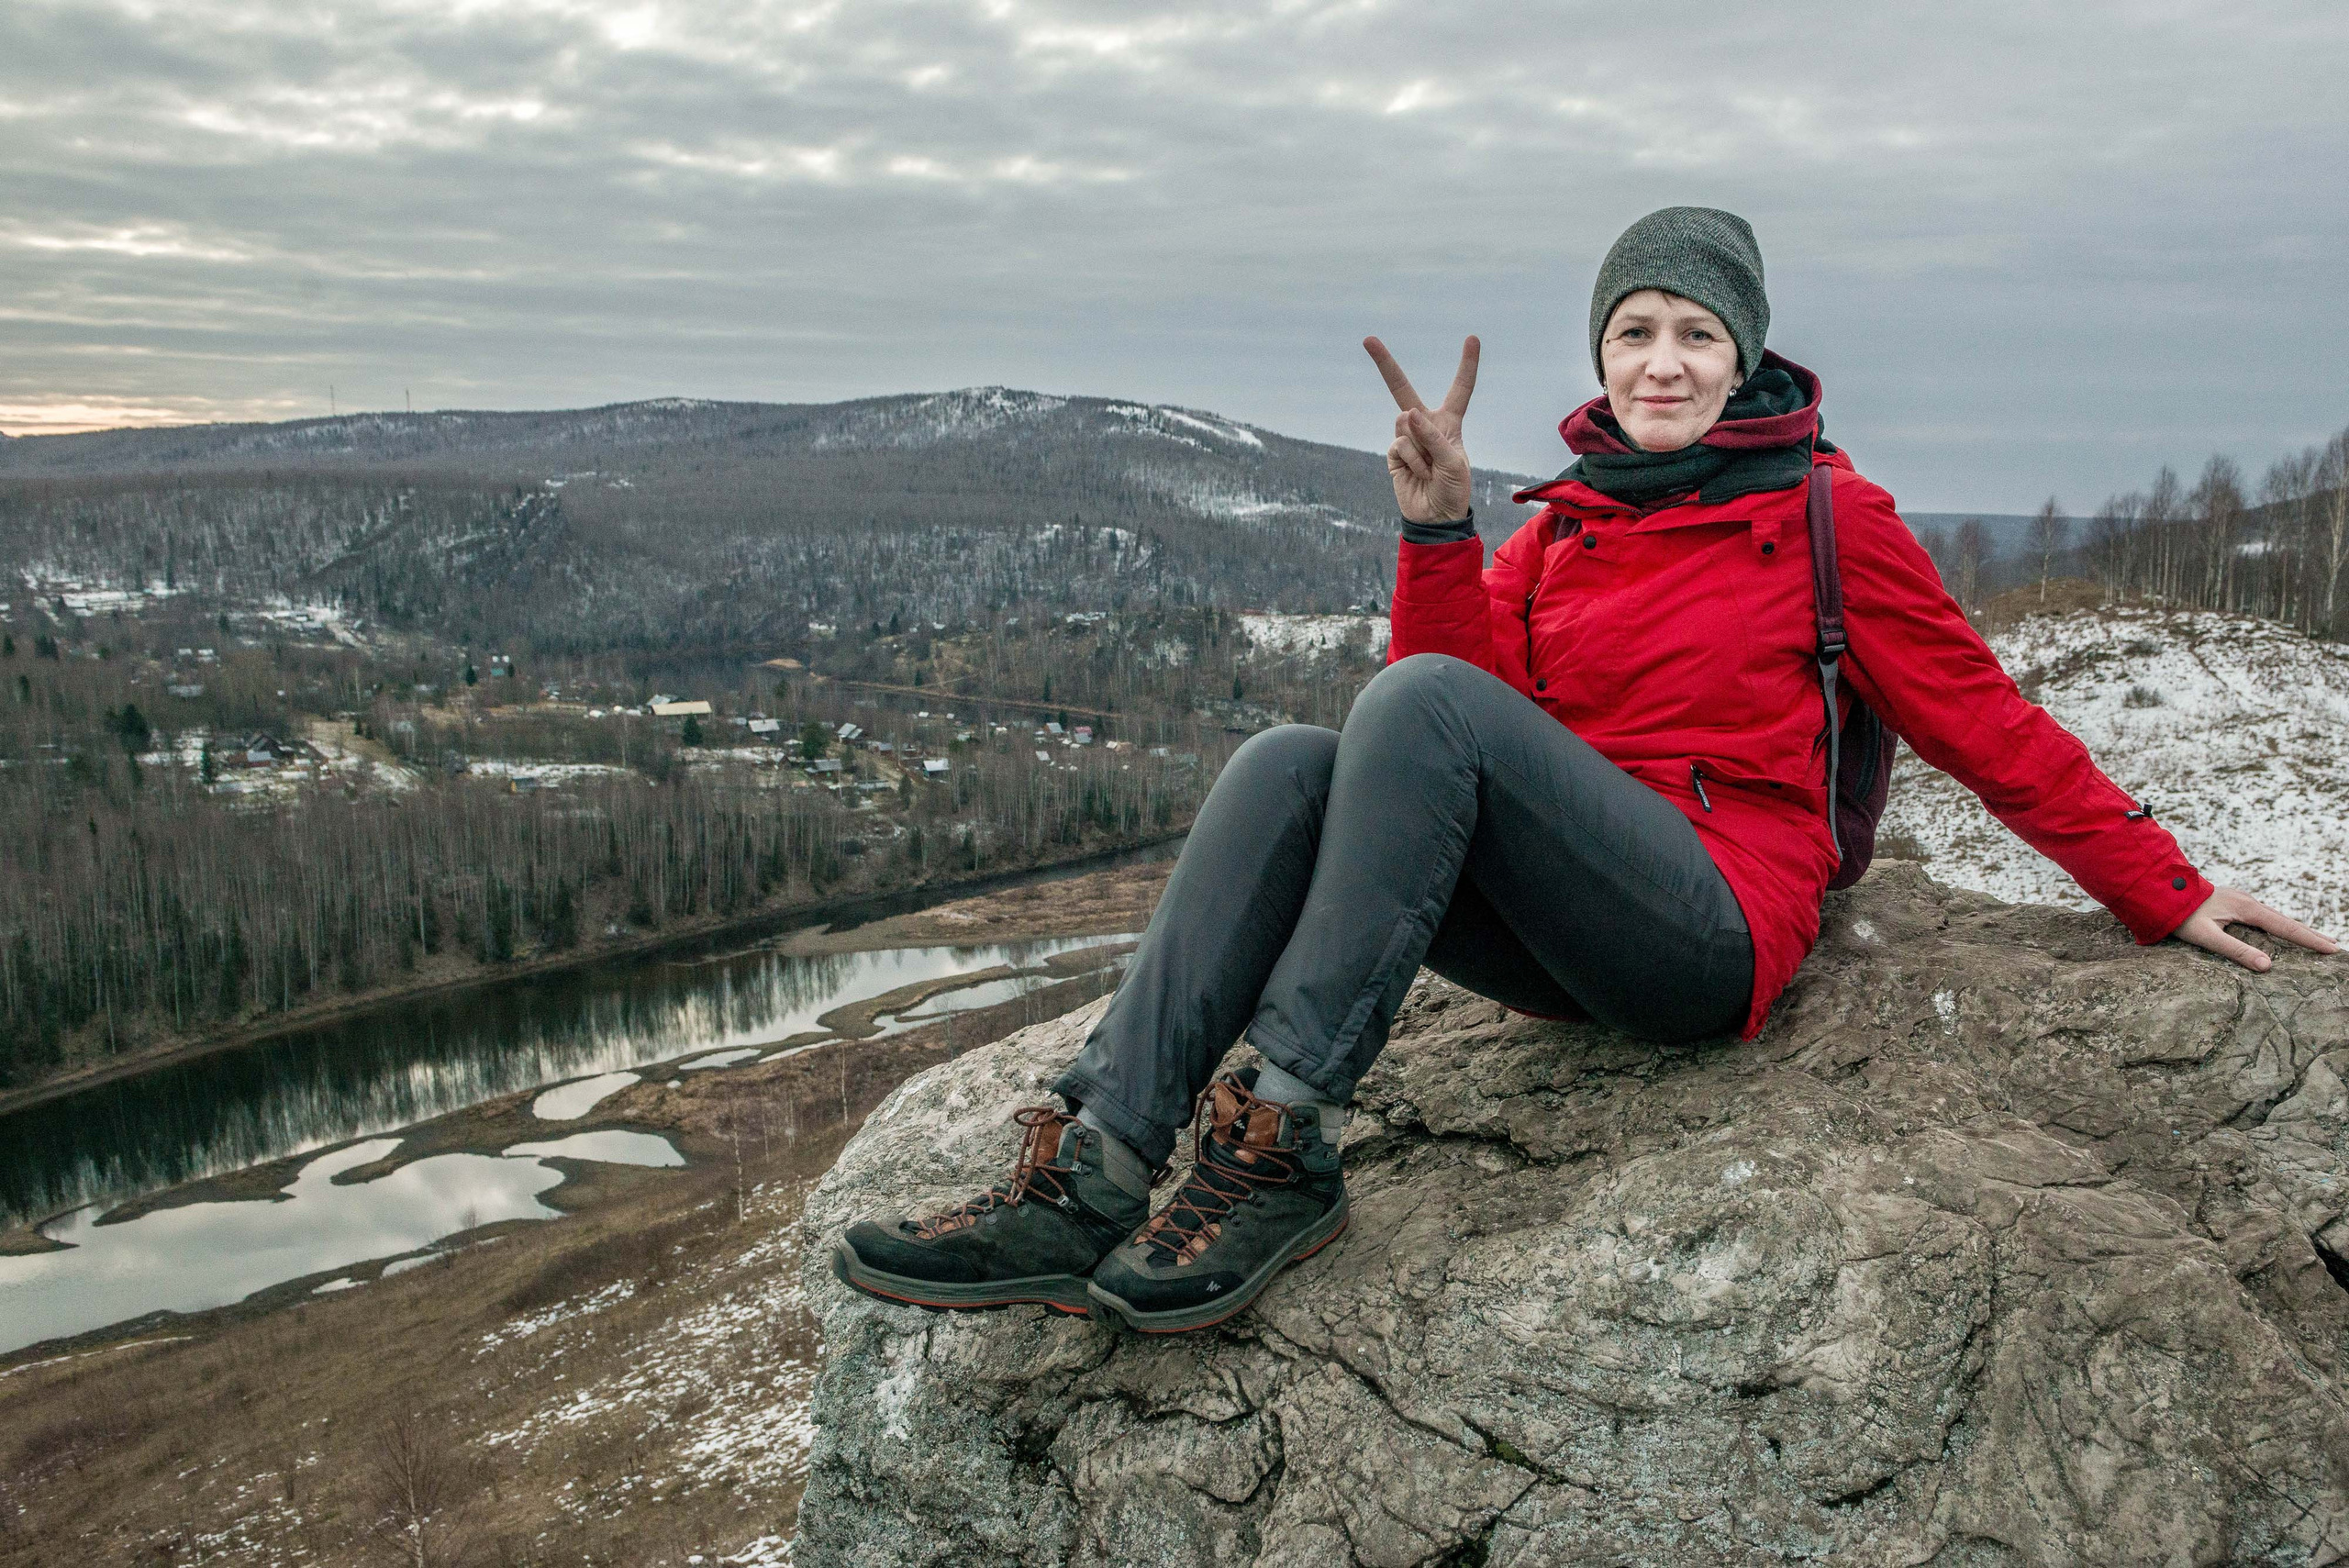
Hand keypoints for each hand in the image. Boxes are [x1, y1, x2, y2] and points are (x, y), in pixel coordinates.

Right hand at [1365, 334, 1478, 523]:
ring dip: (1421, 448)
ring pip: (1405, 423)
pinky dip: (1412, 461)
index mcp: (1449, 422)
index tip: (1472, 338)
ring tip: (1430, 469)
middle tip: (1368, 339)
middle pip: (1403, 389)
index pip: (1460, 389)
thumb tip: (1407, 413)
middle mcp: (1426, 425)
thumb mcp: (1453, 462)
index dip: (1467, 364)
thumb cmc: (1453, 489)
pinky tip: (1418, 474)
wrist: (1435, 518)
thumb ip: (1433, 437)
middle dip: (1385, 364)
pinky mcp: (1394, 454)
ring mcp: (1407, 438)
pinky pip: (1400, 445)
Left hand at [2172, 886, 2338, 971]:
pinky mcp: (2234, 902)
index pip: (2285, 927)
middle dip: (2310, 934)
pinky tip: (2284, 931)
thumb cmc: (2181, 916)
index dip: (2309, 939)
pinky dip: (2280, 924)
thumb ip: (2235, 950)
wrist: (2161, 892)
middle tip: (2334, 946)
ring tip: (2316, 940)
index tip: (2331, 948)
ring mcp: (2242, 900)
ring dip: (2296, 929)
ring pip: (2276, 917)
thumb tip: (2267, 966)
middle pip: (2286, 921)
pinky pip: (2264, 915)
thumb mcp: (2206, 937)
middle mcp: (2249, 901)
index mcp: (2247, 908)